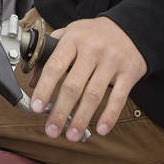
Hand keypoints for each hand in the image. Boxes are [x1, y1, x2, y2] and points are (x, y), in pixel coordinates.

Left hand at [29, 17, 146, 140]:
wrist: (130, 28)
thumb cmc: (93, 34)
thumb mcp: (69, 34)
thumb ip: (49, 54)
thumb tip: (33, 80)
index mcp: (73, 39)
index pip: (55, 66)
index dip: (44, 89)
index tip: (37, 108)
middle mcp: (92, 50)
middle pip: (73, 85)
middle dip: (60, 111)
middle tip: (51, 130)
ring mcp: (111, 61)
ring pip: (94, 95)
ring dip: (82, 118)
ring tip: (72, 135)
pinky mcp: (129, 72)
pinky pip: (119, 97)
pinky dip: (110, 116)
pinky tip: (101, 129)